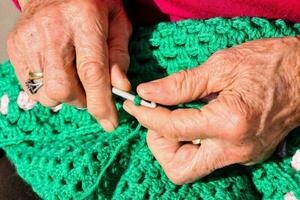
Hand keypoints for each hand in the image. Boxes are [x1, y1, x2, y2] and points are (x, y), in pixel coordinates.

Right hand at [7, 0, 131, 131]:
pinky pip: (32, 87)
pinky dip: (49, 88)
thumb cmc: (92, 4)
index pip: (92, 72)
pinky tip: (58, 71)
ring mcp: (29, 39)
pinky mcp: (16, 47)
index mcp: (84, 19)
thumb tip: (119, 87)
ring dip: (65, 96)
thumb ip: (120, 55)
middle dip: (82, 101)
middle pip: (64, 88)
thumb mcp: (117, 23)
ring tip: (73, 77)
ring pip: (46, 94)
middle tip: (91, 91)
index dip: (101, 103)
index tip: (110, 122)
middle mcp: (52, 30)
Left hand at [123, 37, 299, 183]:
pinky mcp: (245, 155)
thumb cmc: (270, 63)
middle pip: (179, 170)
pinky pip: (207, 158)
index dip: (147, 117)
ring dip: (174, 146)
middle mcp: (235, 149)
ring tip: (175, 116)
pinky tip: (193, 120)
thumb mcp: (221, 66)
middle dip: (160, 145)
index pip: (172, 129)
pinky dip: (191, 143)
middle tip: (159, 117)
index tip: (136, 105)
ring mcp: (242, 156)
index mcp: (229, 123)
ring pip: (192, 168)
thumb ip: (180, 84)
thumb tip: (148, 92)